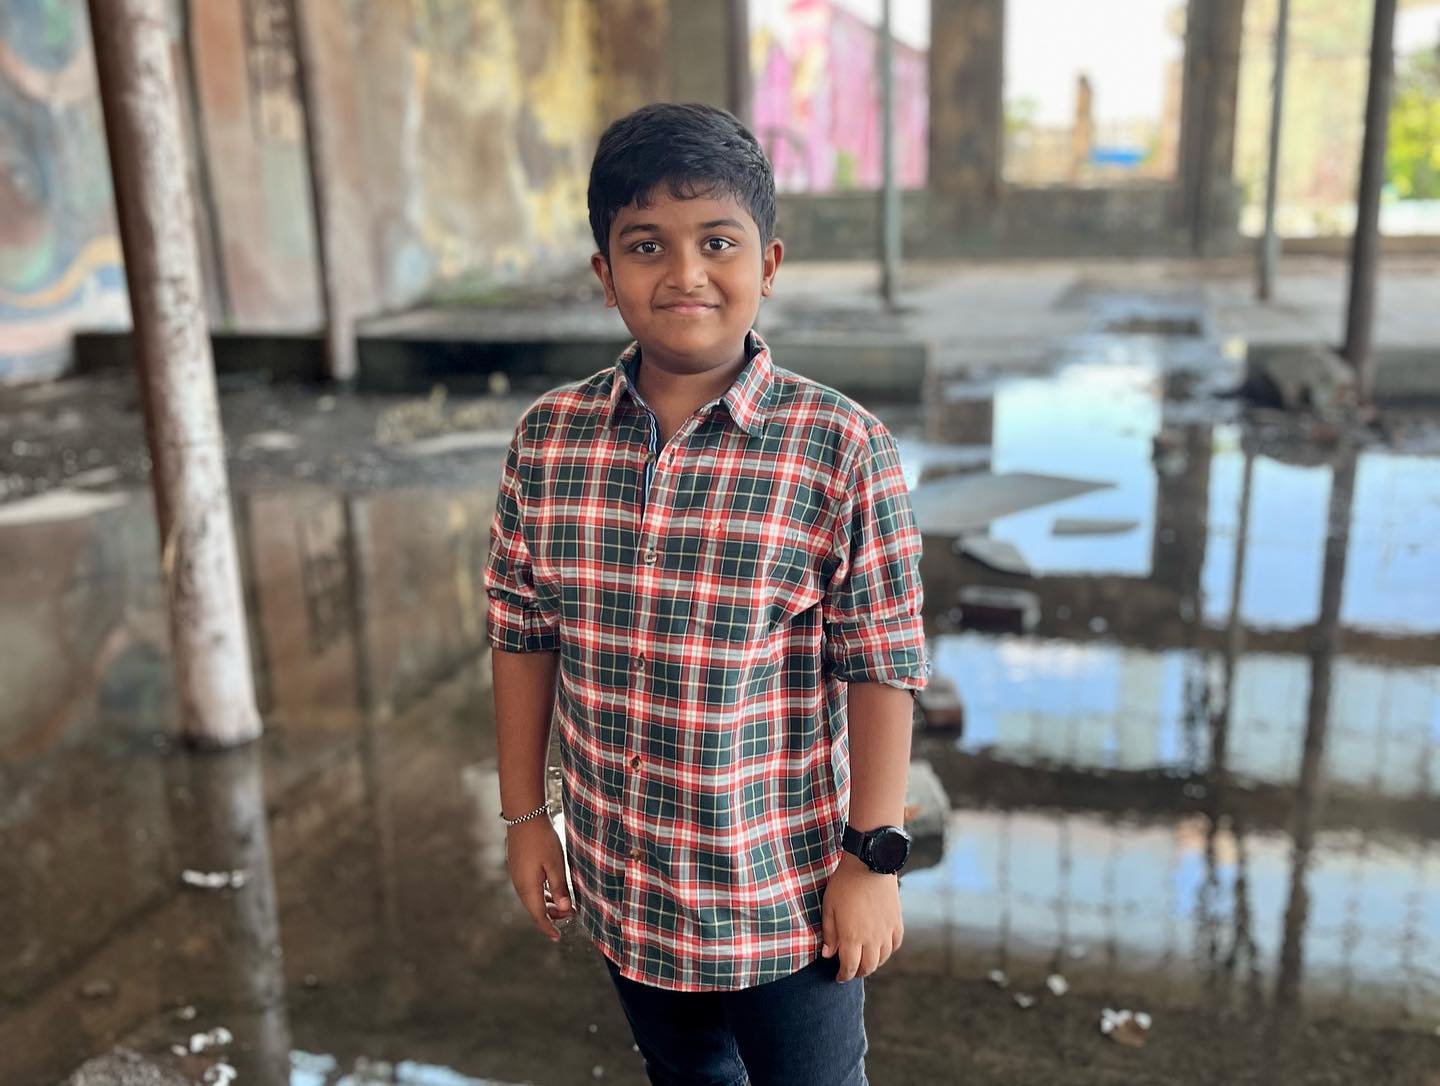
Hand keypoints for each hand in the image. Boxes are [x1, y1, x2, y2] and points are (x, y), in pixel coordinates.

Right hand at [504, 817, 573, 940]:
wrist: (524, 817)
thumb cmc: (542, 840)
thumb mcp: (555, 864)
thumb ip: (560, 888)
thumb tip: (565, 910)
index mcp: (528, 888)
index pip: (539, 916)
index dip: (548, 928)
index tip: (557, 938)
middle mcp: (520, 886)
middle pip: (535, 909)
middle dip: (552, 916)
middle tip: (571, 914)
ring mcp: (517, 877)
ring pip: (533, 899)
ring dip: (548, 904)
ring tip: (565, 904)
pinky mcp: (518, 868)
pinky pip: (530, 889)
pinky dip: (542, 894)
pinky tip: (553, 890)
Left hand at [820, 852, 902, 981]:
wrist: (869, 864)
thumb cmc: (844, 884)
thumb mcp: (829, 907)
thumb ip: (829, 934)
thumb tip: (828, 955)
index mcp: (852, 937)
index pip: (849, 968)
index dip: (843, 975)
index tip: (839, 976)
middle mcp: (872, 939)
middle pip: (868, 967)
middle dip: (858, 972)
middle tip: (850, 970)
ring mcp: (886, 931)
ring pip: (883, 958)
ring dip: (873, 963)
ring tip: (864, 960)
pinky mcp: (896, 922)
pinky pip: (894, 945)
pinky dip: (887, 951)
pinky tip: (881, 948)